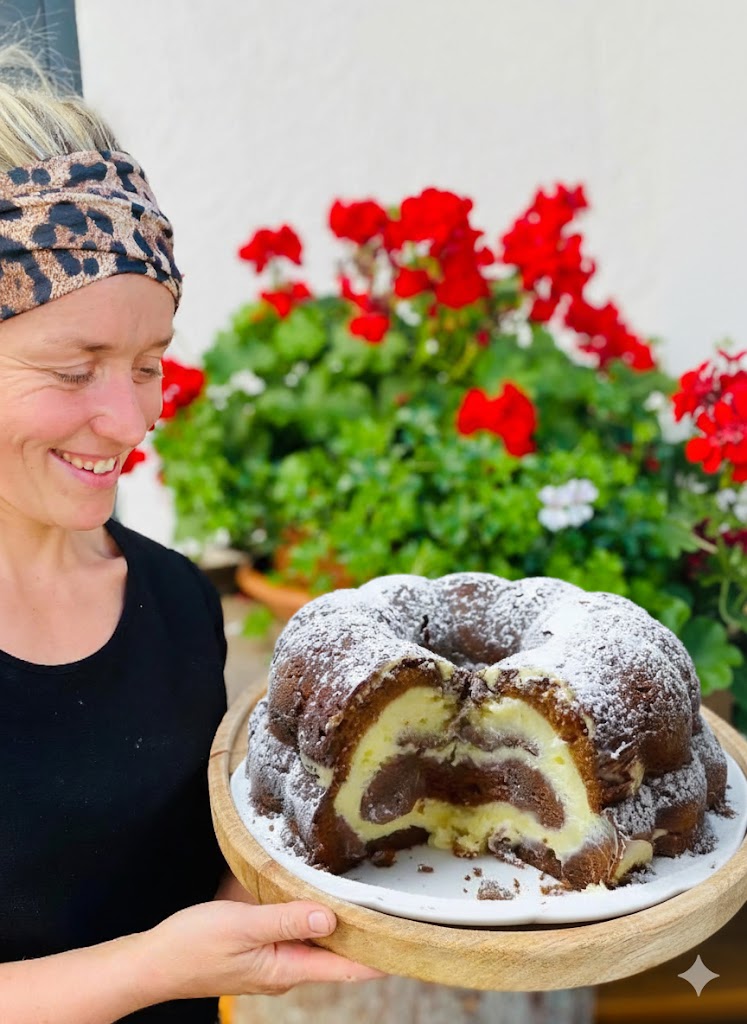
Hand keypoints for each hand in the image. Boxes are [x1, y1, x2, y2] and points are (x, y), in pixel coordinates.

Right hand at [141, 899, 387, 998]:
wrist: (152, 962)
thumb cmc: (193, 946)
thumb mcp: (243, 927)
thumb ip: (288, 921)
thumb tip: (331, 919)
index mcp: (286, 969)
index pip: (346, 969)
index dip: (379, 956)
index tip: (409, 943)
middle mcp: (285, 970)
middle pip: (336, 956)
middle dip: (363, 935)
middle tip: (394, 908)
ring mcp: (271, 962)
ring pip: (315, 944)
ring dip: (337, 925)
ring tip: (365, 900)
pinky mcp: (258, 951)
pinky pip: (293, 935)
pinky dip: (309, 919)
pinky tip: (315, 899)